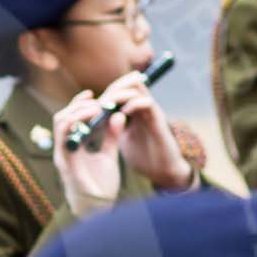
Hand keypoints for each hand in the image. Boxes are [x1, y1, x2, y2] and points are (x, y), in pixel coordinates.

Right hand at [51, 91, 122, 216]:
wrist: (100, 209)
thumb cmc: (101, 186)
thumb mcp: (109, 155)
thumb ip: (111, 136)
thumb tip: (118, 116)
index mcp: (73, 147)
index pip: (69, 119)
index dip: (78, 104)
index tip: (93, 94)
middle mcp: (64, 149)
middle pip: (62, 117)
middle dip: (78, 104)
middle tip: (96, 100)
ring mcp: (63, 155)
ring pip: (61, 122)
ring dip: (77, 110)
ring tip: (95, 106)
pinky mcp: (66, 162)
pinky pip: (65, 136)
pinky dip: (77, 121)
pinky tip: (92, 117)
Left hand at [101, 71, 195, 191]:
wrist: (164, 171)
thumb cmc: (145, 157)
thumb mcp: (123, 140)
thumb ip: (114, 128)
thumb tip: (96, 122)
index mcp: (134, 112)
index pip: (121, 92)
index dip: (105, 95)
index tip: (91, 106)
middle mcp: (144, 108)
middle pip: (128, 84)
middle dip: (111, 91)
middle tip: (99, 102)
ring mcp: (151, 112)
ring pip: (137, 89)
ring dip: (120, 94)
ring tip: (108, 105)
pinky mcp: (159, 120)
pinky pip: (147, 103)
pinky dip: (133, 104)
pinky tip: (123, 113)